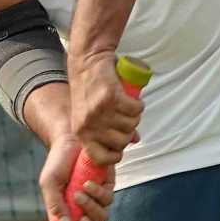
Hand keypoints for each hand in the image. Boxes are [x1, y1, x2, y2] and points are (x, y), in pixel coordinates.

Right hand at [36, 130, 114, 220]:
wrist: (70, 140)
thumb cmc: (57, 163)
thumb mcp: (49, 183)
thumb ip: (55, 205)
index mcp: (67, 213)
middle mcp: (83, 210)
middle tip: (82, 219)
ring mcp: (96, 199)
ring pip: (102, 216)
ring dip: (92, 206)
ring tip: (81, 190)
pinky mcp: (107, 186)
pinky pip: (108, 197)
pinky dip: (98, 192)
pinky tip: (88, 182)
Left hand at [64, 50, 142, 171]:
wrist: (87, 62)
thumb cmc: (89, 90)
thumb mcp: (91, 115)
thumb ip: (108, 132)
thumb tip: (134, 141)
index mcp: (81, 133)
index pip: (100, 158)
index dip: (115, 155)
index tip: (121, 146)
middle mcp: (89, 125)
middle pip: (122, 142)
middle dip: (129, 131)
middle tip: (125, 117)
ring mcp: (100, 112)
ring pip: (131, 125)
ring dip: (134, 116)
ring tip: (126, 105)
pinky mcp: (111, 97)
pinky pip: (135, 110)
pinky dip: (138, 104)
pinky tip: (132, 98)